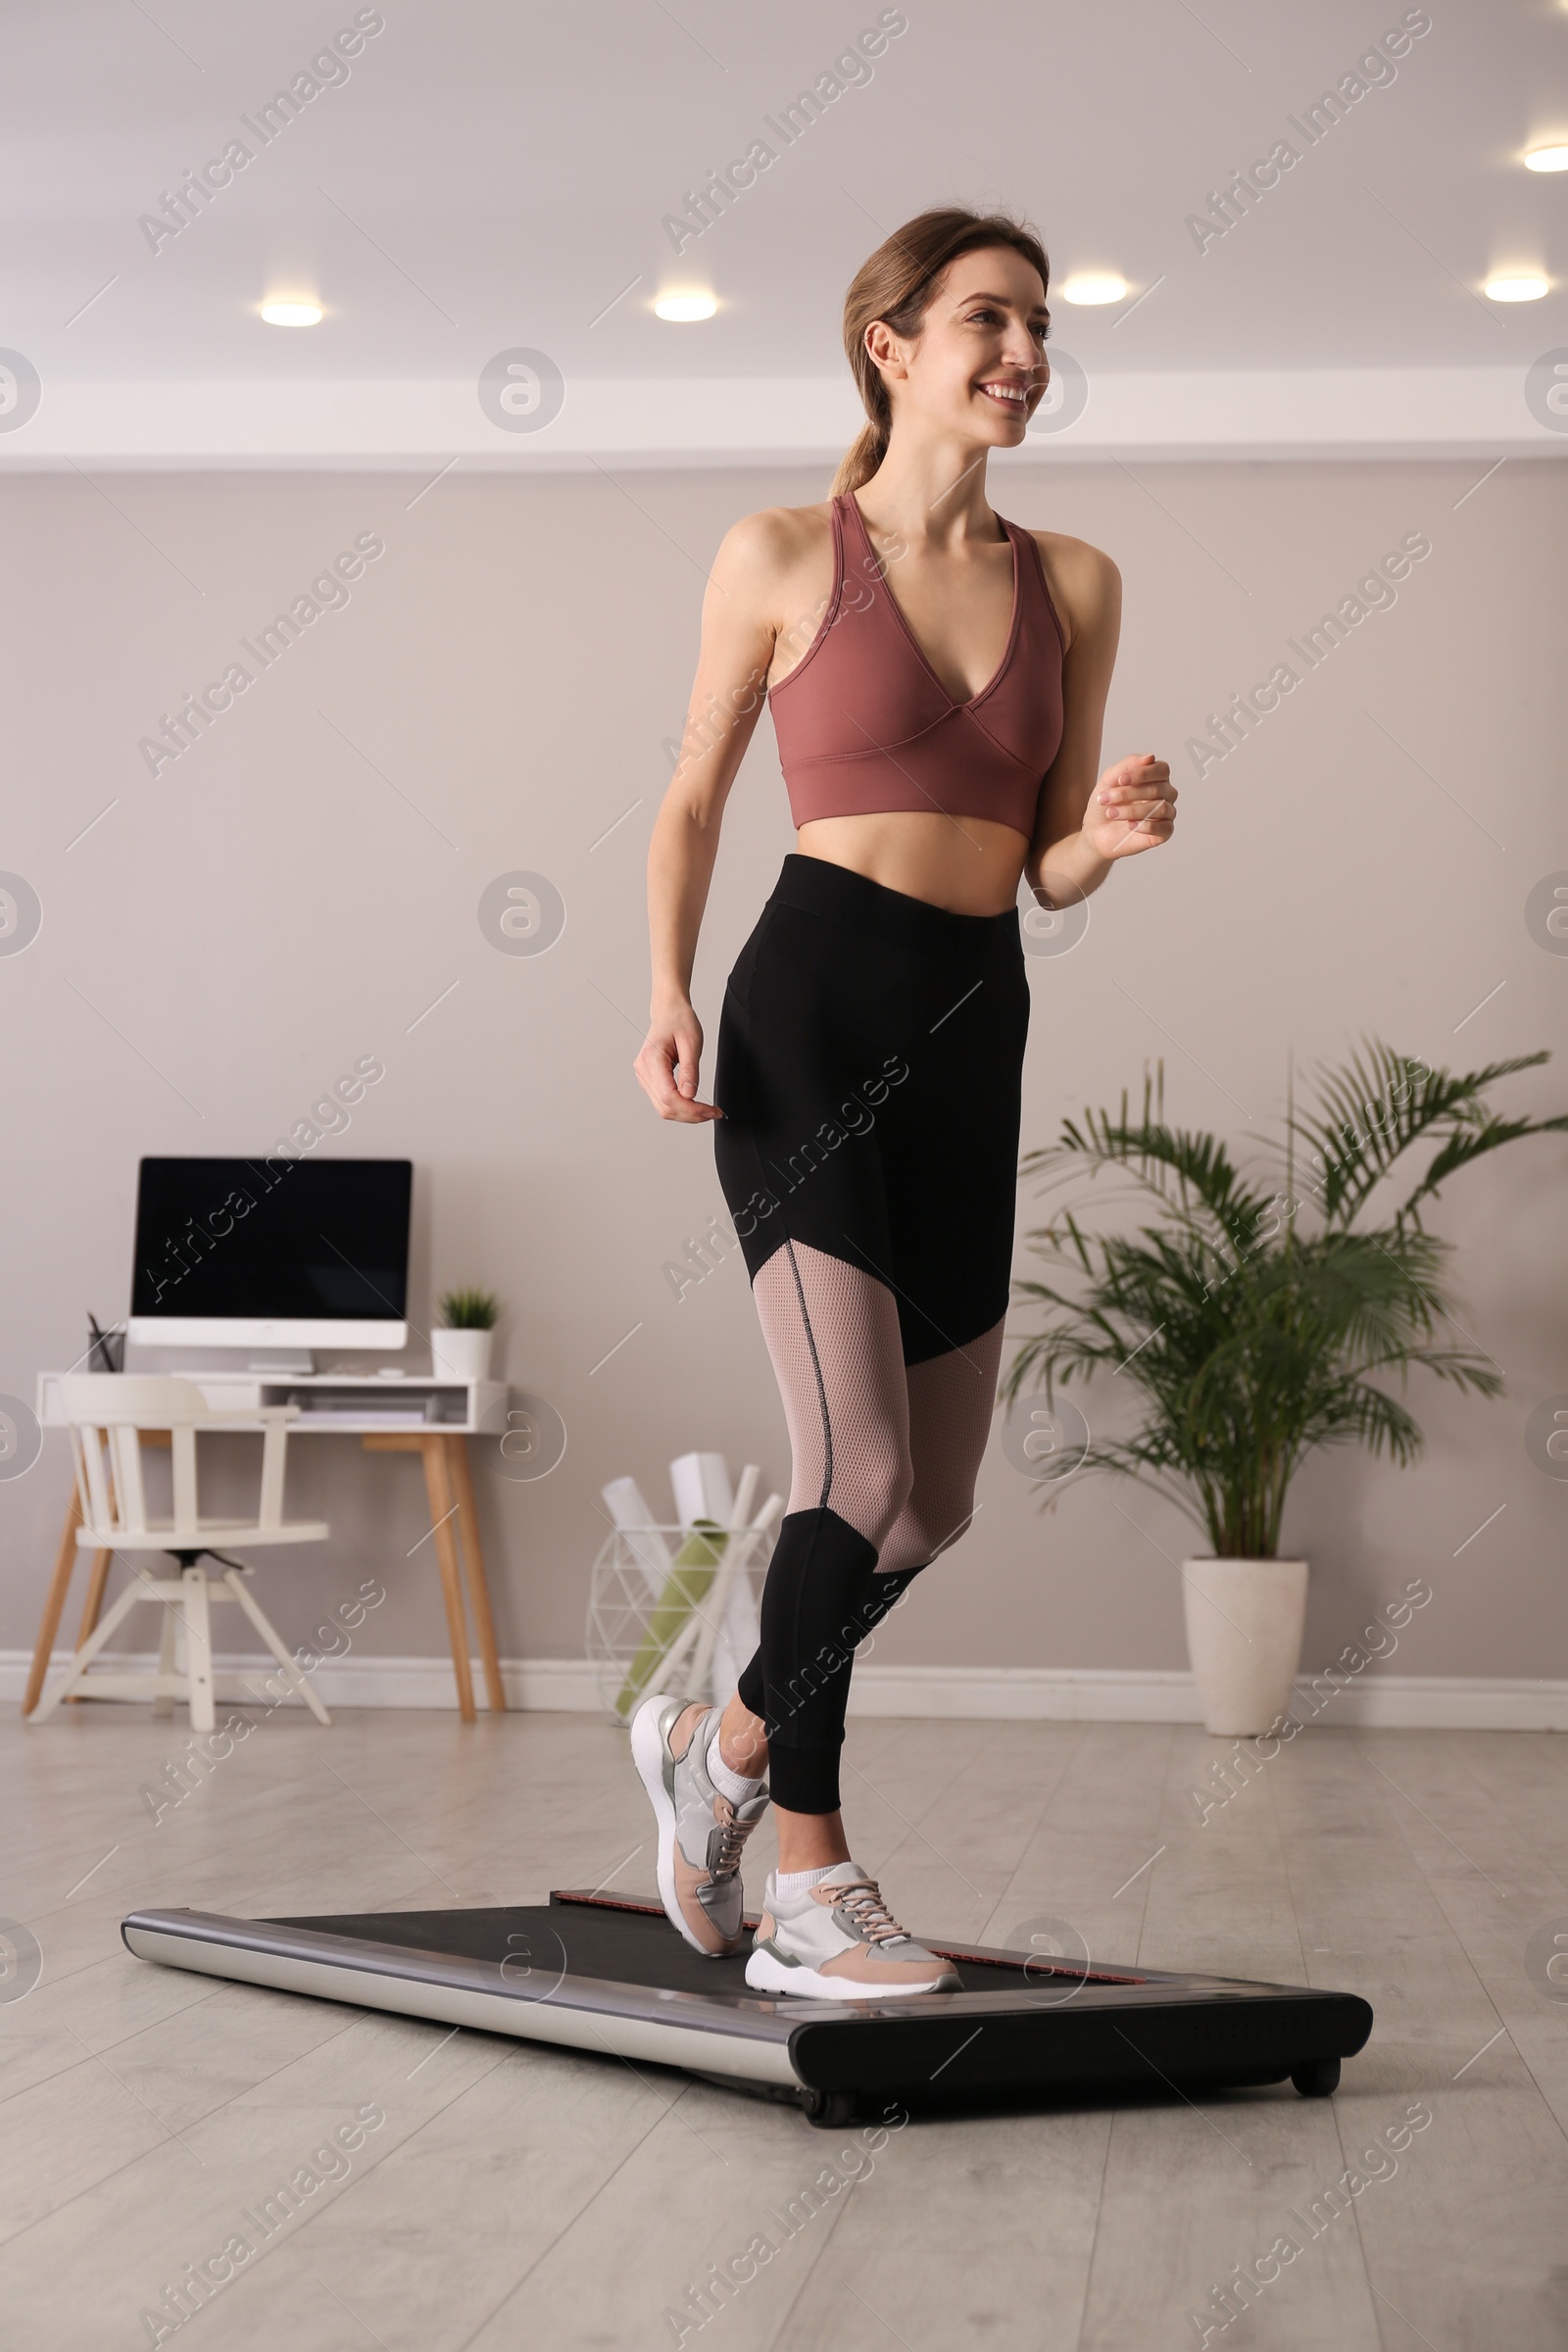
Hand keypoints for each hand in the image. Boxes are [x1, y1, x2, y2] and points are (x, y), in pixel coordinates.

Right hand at [634, 1001, 723, 1122]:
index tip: (711, 1110)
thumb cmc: (679, 1020)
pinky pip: (663, 1101)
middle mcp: (643, 1070)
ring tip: (707, 1110)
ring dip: (686, 1114)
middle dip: (691, 1115)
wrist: (668, 1010)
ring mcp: (643, 1076)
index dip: (691, 1109)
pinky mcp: (649, 1080)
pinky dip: (680, 1107)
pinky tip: (695, 1104)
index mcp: (652, 1059)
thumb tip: (690, 1095)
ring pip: (663, 1108)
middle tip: (714, 1112)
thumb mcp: (692, 1042)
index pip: (669, 1096)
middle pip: (665, 1107)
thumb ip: (690, 1070)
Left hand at [1085, 754, 1175, 860]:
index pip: (1161, 769)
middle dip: (1128, 793)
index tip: (1120, 780)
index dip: (1142, 773)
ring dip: (1133, 810)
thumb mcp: (1109, 780)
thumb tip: (1149, 757)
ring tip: (1111, 813)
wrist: (1095, 832)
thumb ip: (1127, 765)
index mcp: (1156, 778)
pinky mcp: (1164, 832)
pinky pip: (1165, 827)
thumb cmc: (1105, 805)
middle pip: (1158, 788)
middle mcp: (1165, 794)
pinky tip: (1129, 825)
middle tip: (1105, 799)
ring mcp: (1167, 813)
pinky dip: (1145, 826)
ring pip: (1160, 808)